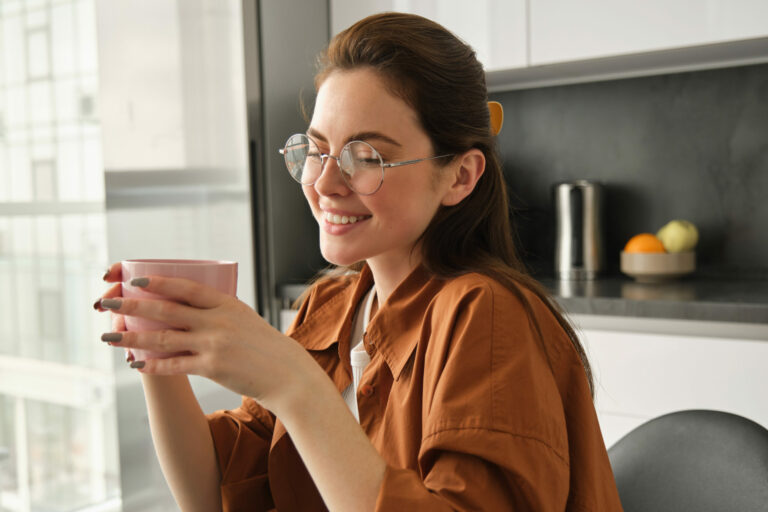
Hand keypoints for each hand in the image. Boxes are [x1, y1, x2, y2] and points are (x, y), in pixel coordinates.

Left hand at [96, 264, 319, 412]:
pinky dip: (152, 365)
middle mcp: (218, 321)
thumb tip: (188, 304)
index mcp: (227, 303)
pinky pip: (174, 365)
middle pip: (166, 310)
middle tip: (107, 302)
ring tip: (109, 336)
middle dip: (132, 305)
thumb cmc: (264, 346)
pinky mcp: (212, 368)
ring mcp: (214, 344)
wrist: (286, 374)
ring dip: (132, 337)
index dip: (158, 282)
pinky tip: (135, 364)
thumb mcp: (244, 318)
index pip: (186, 287)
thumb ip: (218, 311)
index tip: (134, 280)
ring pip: (163, 338)